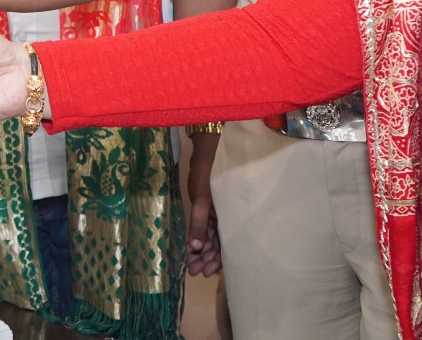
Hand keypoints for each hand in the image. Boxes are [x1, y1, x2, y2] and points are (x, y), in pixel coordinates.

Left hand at [185, 133, 220, 275]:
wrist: (208, 149)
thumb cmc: (207, 172)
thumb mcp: (201, 199)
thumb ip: (198, 222)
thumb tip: (195, 247)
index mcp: (229, 216)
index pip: (224, 244)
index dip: (216, 260)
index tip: (205, 272)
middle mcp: (226, 216)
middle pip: (219, 243)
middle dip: (207, 259)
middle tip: (195, 272)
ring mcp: (218, 211)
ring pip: (212, 236)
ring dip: (203, 251)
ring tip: (192, 265)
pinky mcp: (210, 205)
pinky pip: (208, 226)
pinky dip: (201, 237)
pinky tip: (194, 247)